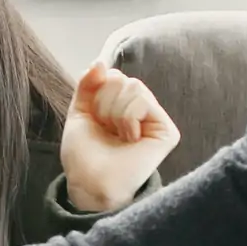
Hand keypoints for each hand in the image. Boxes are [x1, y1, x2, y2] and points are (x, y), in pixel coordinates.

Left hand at [62, 62, 179, 212]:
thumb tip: (100, 62)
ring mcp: (155, 119)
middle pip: (121, 79)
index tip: (94, 119)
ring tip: (118, 136)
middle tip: (107, 129)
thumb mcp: (79, 113)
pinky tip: (130, 139)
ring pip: (133, 86)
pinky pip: (143, 101)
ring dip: (114, 113)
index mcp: (121, 105)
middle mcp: (141, 110)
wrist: (89, 183)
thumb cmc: (84, 155)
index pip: (112, 75)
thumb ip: (87, 85)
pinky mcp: (167, 130)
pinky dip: (127, 119)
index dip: (96, 93)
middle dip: (104, 103)